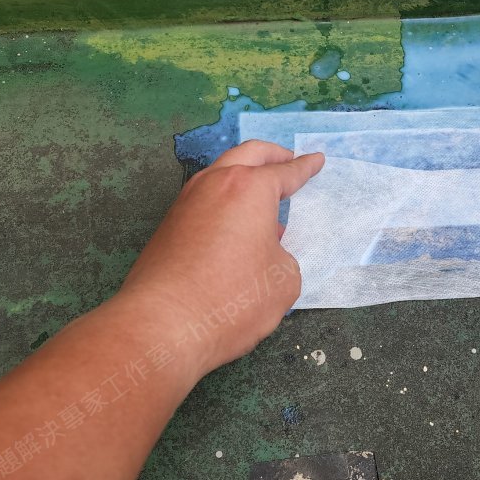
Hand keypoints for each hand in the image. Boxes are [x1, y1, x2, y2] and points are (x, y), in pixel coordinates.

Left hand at [119, 140, 323, 376]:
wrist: (163, 324)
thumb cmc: (232, 298)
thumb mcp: (283, 280)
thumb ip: (281, 255)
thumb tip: (262, 250)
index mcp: (249, 188)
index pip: (284, 172)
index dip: (305, 167)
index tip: (316, 159)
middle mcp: (215, 184)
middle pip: (248, 155)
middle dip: (272, 155)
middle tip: (288, 160)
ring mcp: (186, 202)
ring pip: (220, 174)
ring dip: (243, 176)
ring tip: (263, 195)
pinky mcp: (168, 226)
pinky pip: (205, 201)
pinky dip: (225, 201)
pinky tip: (236, 225)